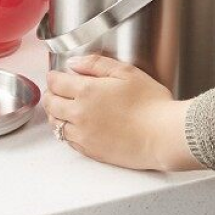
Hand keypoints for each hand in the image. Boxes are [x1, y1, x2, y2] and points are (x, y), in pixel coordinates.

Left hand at [42, 56, 200, 170]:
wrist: (163, 136)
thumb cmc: (151, 104)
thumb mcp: (127, 72)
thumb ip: (96, 64)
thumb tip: (74, 63)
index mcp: (86, 91)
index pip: (55, 82)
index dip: (55, 76)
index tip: (58, 76)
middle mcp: (79, 114)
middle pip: (51, 103)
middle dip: (52, 94)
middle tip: (58, 91)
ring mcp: (83, 135)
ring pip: (56, 124)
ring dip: (56, 114)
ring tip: (65, 109)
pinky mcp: (90, 151)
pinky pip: (68, 141)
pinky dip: (67, 131)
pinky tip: (77, 126)